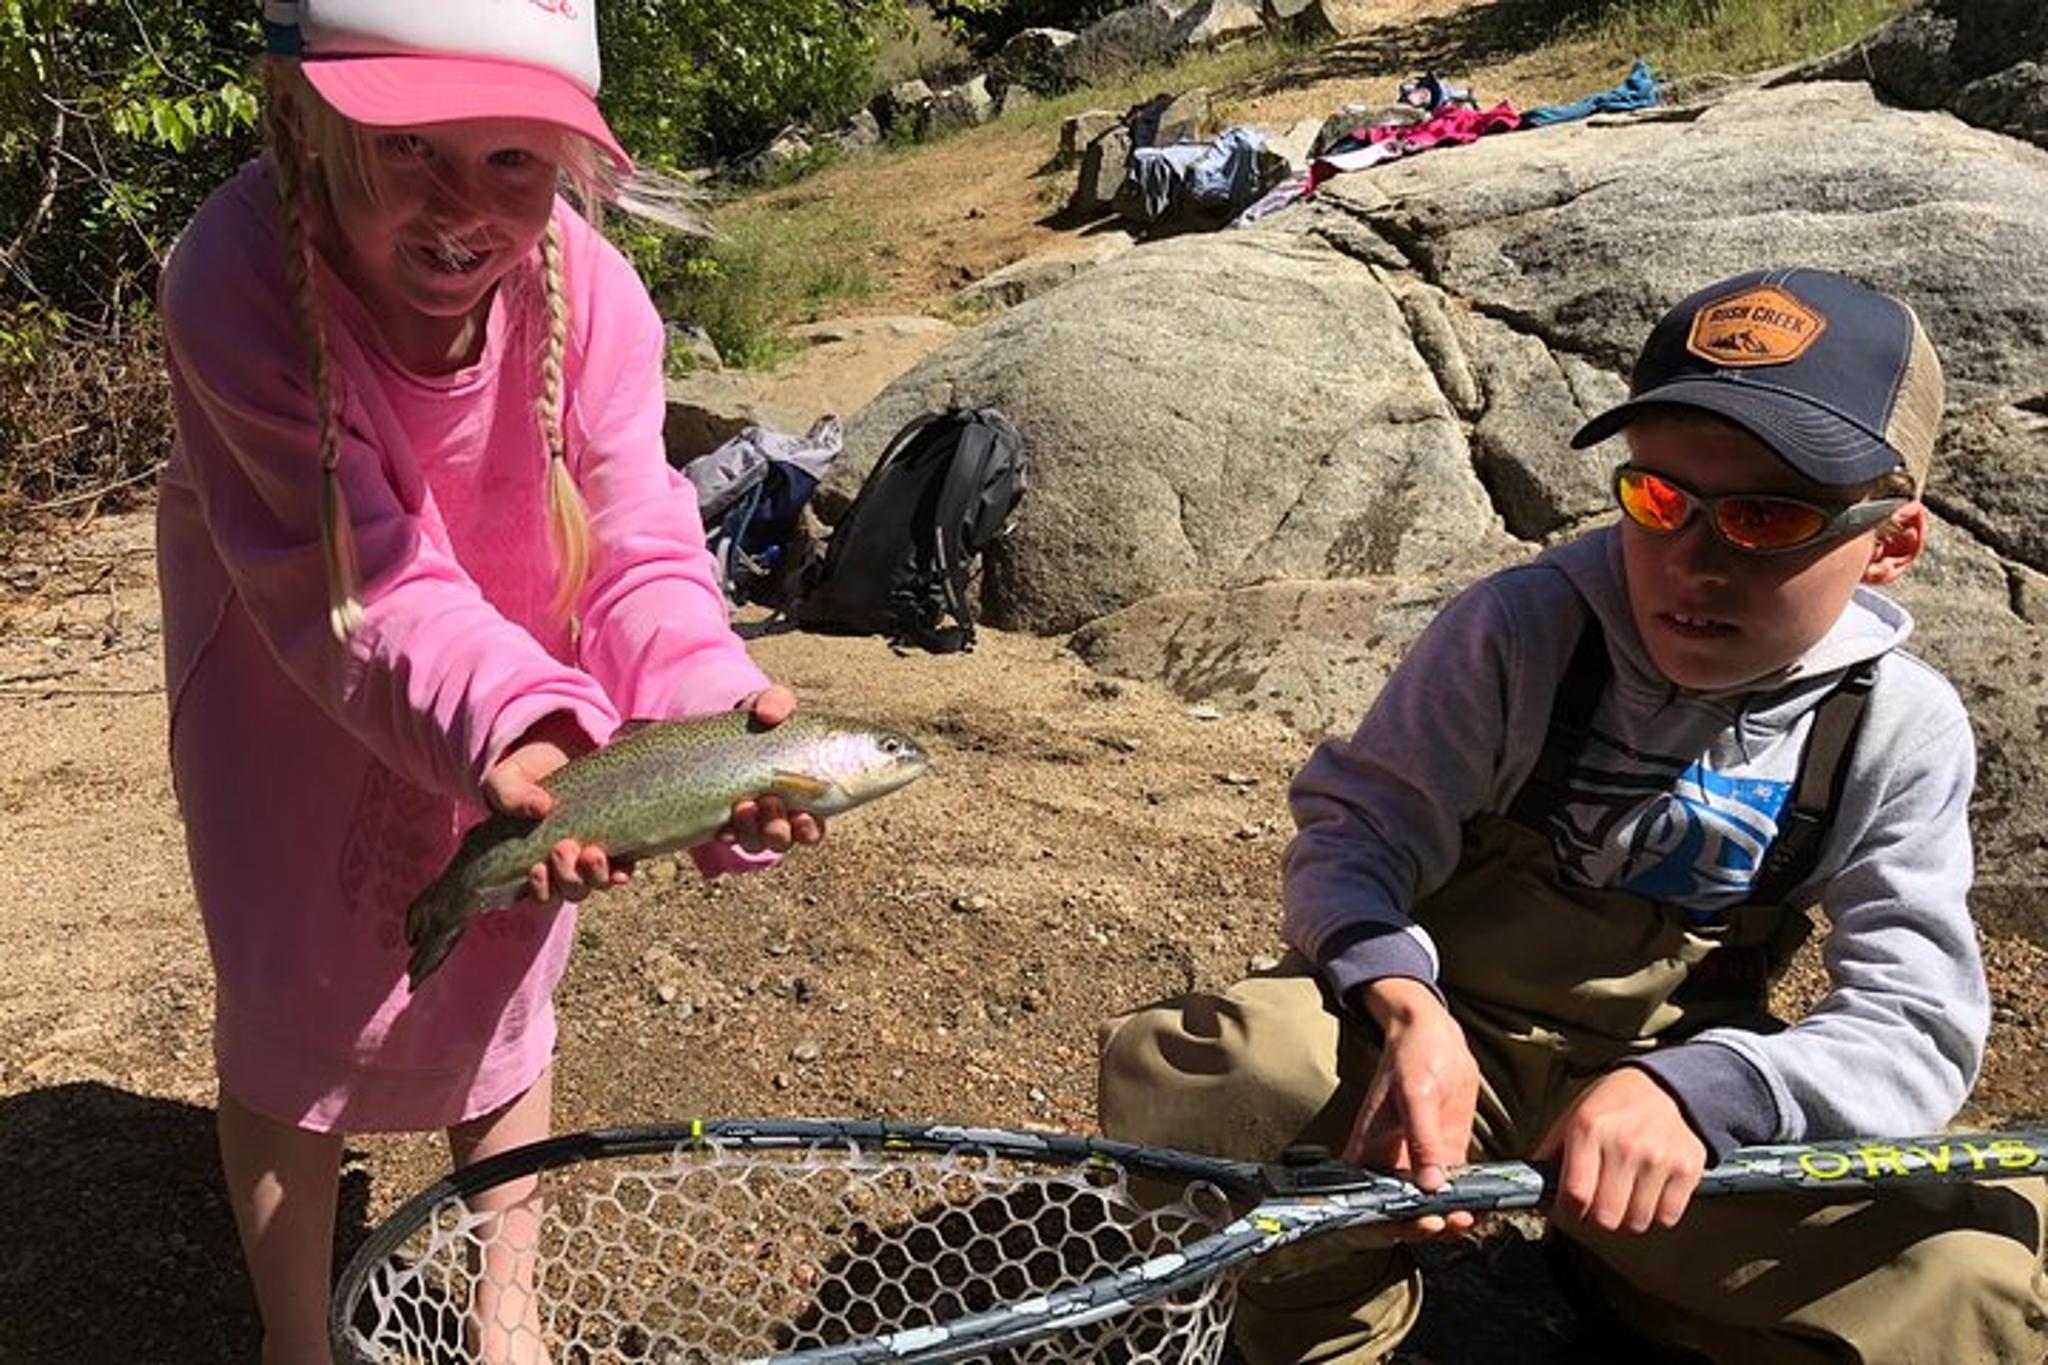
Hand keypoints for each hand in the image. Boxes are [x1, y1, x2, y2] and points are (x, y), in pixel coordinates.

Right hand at [483, 712, 629, 906]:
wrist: (557, 751)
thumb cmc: (526, 773)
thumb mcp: (506, 780)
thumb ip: (509, 795)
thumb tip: (540, 808)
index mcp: (532, 860)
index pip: (537, 893)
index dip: (539, 889)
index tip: (536, 868)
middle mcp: (563, 865)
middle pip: (569, 891)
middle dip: (567, 877)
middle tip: (563, 847)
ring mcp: (589, 855)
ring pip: (594, 884)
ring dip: (595, 876)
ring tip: (593, 852)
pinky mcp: (616, 841)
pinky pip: (621, 869)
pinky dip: (620, 874)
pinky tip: (621, 870)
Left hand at [720, 684, 827, 853]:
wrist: (725, 728)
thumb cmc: (761, 720)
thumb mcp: (771, 705)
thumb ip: (777, 701)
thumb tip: (768, 714)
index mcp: (804, 794)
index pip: (814, 825)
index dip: (810, 829)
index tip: (803, 815)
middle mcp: (781, 814)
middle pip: (786, 840)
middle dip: (779, 829)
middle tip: (770, 801)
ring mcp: (752, 821)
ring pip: (758, 842)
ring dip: (753, 829)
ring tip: (744, 804)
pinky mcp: (726, 821)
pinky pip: (729, 839)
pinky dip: (728, 833)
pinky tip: (722, 826)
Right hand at [1344, 977, 1481, 1240]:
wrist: (1433, 1032)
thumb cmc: (1412, 1055)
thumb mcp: (1414, 1093)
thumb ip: (1422, 1139)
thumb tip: (1430, 1185)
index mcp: (1370, 1152)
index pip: (1373, 1201)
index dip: (1394, 1221)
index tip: (1421, 1221)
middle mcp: (1391, 1163)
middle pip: (1402, 1211)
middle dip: (1425, 1225)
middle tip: (1450, 1220)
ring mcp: (1420, 1160)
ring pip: (1430, 1205)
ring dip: (1447, 1218)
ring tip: (1468, 1218)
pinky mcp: (1445, 1153)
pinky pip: (1453, 1188)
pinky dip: (1465, 1201)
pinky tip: (1482, 1207)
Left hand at [1535, 1067, 1705, 1233]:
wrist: (1665, 1086)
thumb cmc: (1615, 1102)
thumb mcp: (1573, 1115)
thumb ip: (1551, 1151)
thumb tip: (1535, 1187)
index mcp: (1589, 1129)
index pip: (1575, 1195)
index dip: (1566, 1214)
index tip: (1567, 1213)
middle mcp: (1624, 1144)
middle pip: (1605, 1217)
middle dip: (1595, 1220)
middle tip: (1595, 1208)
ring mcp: (1657, 1159)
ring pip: (1636, 1222)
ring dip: (1626, 1219)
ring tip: (1622, 1198)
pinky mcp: (1686, 1169)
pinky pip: (1666, 1217)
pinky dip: (1655, 1215)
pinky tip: (1647, 1194)